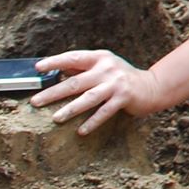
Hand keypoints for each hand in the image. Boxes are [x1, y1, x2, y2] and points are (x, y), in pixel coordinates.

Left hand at [31, 51, 169, 134]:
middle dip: (54, 92)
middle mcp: (107, 69)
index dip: (55, 62)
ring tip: (55, 118)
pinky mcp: (124, 98)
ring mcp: (116, 84)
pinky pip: (104, 111)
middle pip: (76, 81)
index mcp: (100, 58)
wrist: (152, 86)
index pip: (74, 58)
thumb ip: (83, 69)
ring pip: (88, 98)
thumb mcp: (103, 68)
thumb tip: (55, 72)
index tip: (38, 67)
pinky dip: (92, 122)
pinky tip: (81, 131)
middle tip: (36, 101)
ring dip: (70, 108)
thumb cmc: (121, 78)